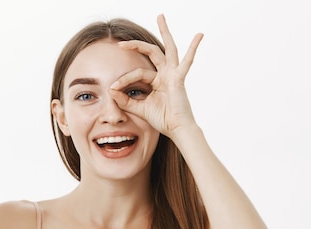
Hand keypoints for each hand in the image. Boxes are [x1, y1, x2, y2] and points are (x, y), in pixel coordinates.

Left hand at [109, 14, 202, 139]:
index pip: (137, 72)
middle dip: (137, 44)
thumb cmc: (162, 120)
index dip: (124, 79)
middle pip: (151, 52)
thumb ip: (125, 100)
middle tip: (121, 42)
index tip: (113, 88)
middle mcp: (165, 74)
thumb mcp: (139, 108)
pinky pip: (187, 61)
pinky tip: (199, 35)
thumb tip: (111, 90)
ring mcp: (173, 74)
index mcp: (157, 80)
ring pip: (167, 48)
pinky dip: (193, 48)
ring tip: (160, 17)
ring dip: (164, 32)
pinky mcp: (179, 78)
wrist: (176, 129)